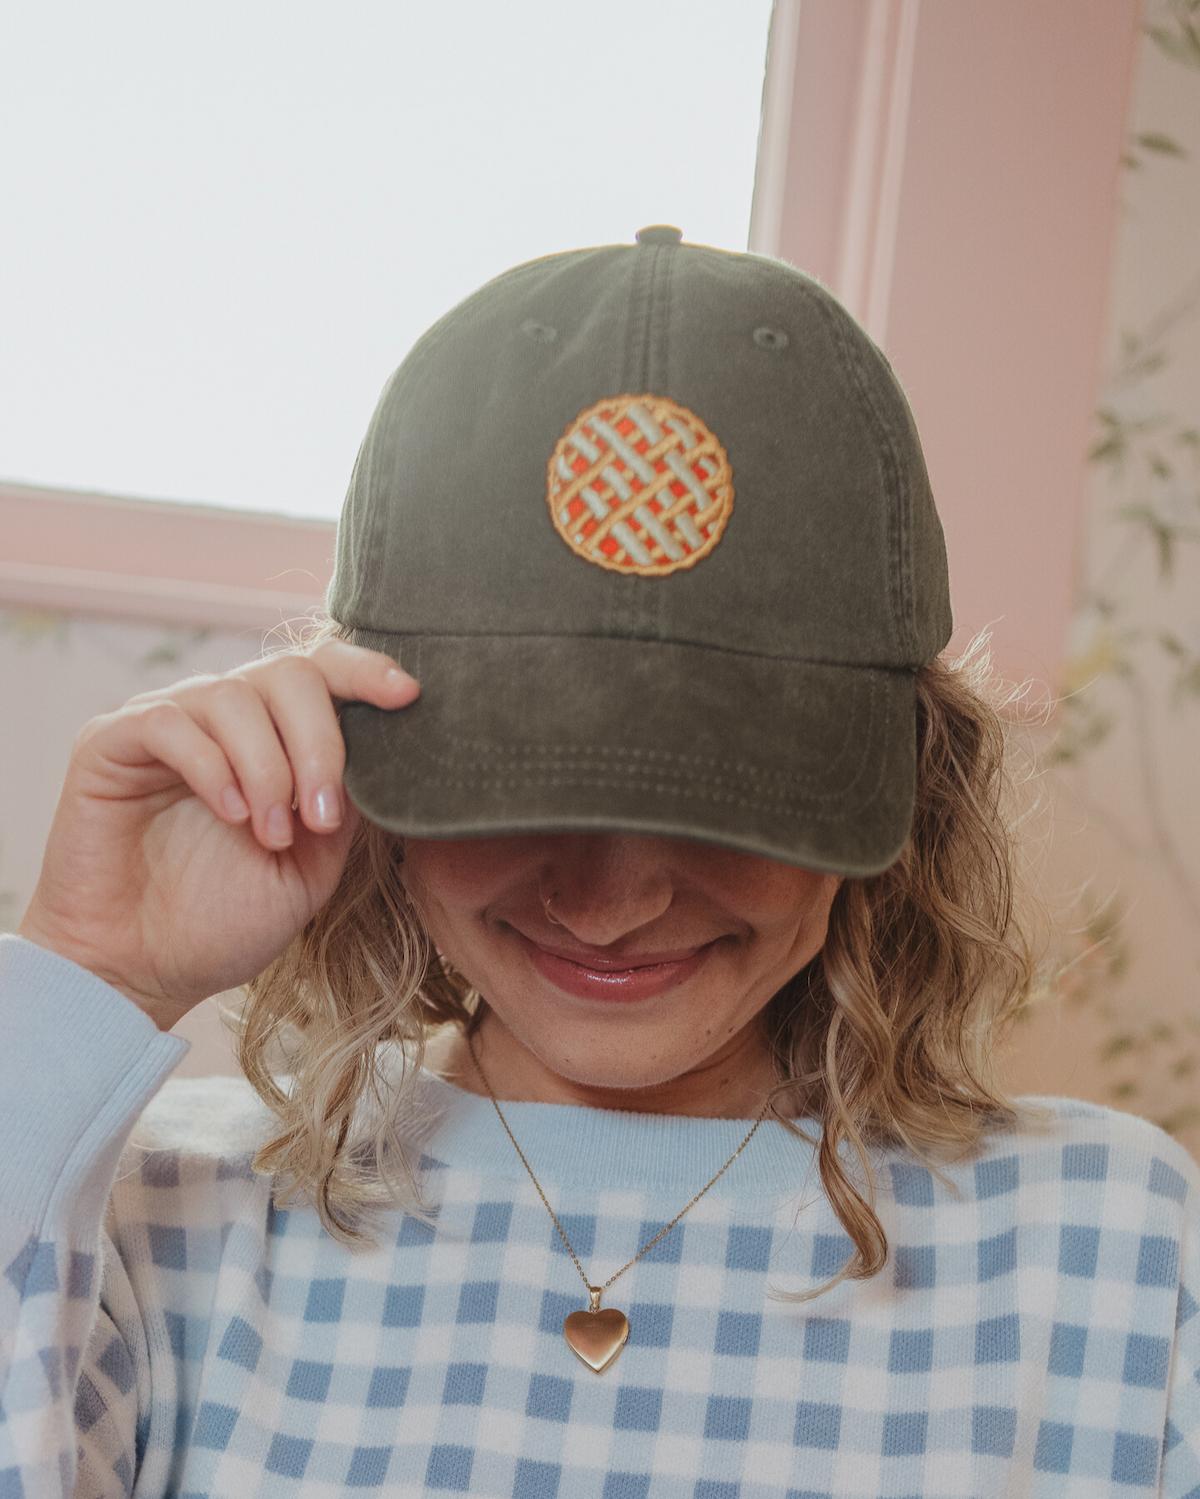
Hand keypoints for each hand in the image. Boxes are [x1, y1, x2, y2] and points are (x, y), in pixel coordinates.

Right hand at [16, 640, 419, 1029]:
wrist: (140, 972)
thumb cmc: (225, 921)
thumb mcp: (313, 867)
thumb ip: (345, 805)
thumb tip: (383, 750)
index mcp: (275, 737)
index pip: (324, 674)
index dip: (366, 672)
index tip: (407, 696)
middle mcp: (223, 718)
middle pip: (289, 674)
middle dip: (320, 743)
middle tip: (322, 815)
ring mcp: (168, 724)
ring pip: (233, 696)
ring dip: (267, 768)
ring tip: (270, 835)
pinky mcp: (110, 743)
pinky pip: (168, 722)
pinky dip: (211, 766)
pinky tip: (230, 814)